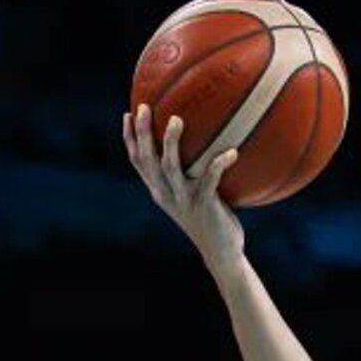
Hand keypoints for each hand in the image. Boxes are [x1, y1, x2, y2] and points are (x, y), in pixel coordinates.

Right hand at [123, 105, 244, 272]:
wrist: (221, 253)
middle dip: (143, 132)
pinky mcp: (203, 206)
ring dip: (172, 142)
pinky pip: (210, 179)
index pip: (138, 162)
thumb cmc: (213, 220)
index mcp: (160, 191)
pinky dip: (220, 164)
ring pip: (170, 166)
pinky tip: (232, 152)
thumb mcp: (195, 196)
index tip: (128, 114)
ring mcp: (183, 200)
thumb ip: (192, 174)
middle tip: (145, 107)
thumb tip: (207, 144)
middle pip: (147, 159)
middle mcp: (166, 194)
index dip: (130, 138)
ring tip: (177, 119)